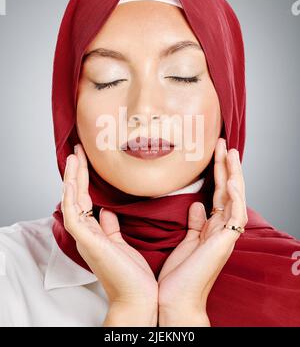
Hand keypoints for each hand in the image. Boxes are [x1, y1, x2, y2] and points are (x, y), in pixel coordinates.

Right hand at [62, 143, 157, 324]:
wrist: (138, 297)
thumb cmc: (131, 274)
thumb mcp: (120, 243)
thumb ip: (110, 227)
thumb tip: (106, 212)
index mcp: (93, 232)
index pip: (84, 199)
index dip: (82, 178)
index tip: (85, 159)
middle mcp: (86, 233)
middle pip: (76, 195)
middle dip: (76, 172)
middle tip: (77, 149)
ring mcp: (85, 238)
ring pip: (72, 201)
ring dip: (72, 178)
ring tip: (74, 156)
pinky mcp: (88, 242)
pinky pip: (74, 216)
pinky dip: (70, 198)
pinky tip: (71, 181)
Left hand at [157, 137, 247, 325]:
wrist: (175, 299)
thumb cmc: (179, 275)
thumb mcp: (186, 242)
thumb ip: (194, 224)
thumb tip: (197, 205)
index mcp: (212, 228)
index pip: (218, 194)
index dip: (218, 173)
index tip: (214, 154)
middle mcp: (222, 229)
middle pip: (228, 191)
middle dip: (227, 167)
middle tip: (223, 144)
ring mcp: (225, 236)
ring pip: (236, 199)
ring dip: (234, 175)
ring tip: (230, 153)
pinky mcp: (225, 243)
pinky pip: (235, 216)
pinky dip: (235, 198)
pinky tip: (230, 181)